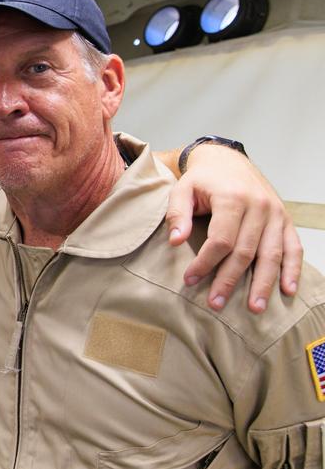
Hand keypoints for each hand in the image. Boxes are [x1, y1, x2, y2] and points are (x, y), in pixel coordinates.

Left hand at [167, 143, 302, 311]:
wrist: (228, 160)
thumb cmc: (203, 179)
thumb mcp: (182, 189)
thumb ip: (177, 214)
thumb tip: (175, 242)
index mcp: (233, 198)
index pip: (221, 239)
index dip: (205, 263)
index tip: (189, 280)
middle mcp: (259, 207)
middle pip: (246, 251)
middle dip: (230, 280)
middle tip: (216, 304)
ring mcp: (276, 214)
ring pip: (272, 254)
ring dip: (263, 283)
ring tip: (254, 308)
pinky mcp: (285, 220)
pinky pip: (293, 247)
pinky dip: (293, 270)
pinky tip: (287, 290)